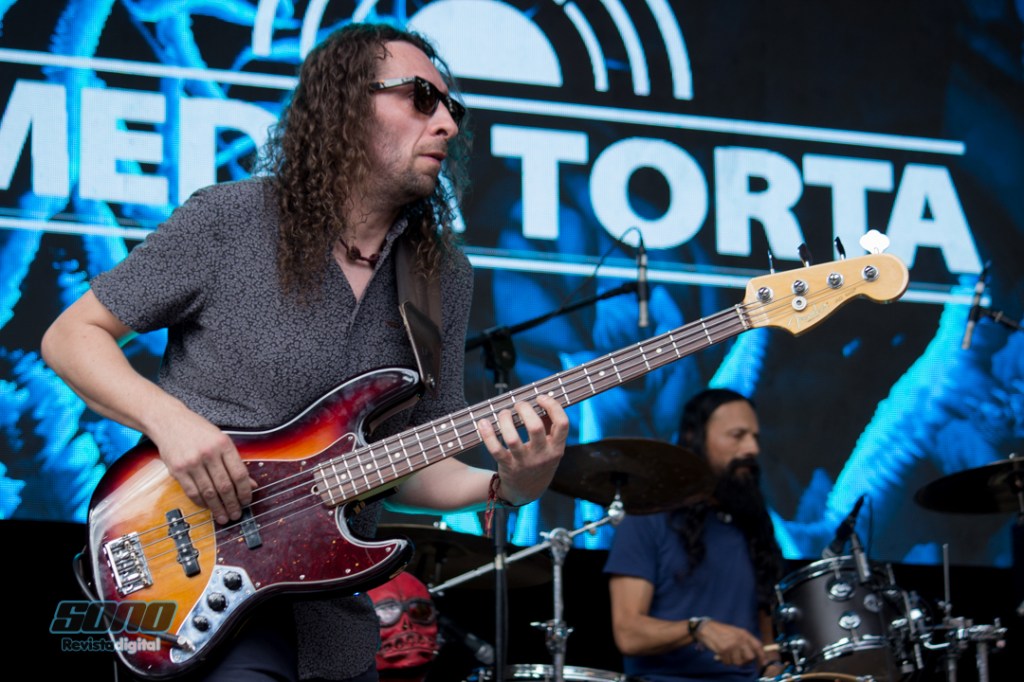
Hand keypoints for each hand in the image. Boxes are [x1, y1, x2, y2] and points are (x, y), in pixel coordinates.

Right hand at [151, 406, 256, 524]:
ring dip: (218, 508)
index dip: (245, 491)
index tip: (247, 501)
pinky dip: (202, 502)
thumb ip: (235, 462)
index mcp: (223, 445)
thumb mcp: (221, 440)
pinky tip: (208, 507)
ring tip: (224, 517)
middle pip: (225, 486)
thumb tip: (249, 484)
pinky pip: (192, 492)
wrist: (169, 421)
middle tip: (236, 515)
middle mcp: (208, 454)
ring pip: (209, 492)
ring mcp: (192, 463)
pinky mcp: (177, 470)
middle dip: (232, 504)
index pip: (239, 474)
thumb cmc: (198, 430)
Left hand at [476, 394, 568, 503]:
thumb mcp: (551, 447)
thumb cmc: (539, 461)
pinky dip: (487, 434)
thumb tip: (543, 399)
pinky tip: (483, 423)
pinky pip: (495, 449)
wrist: (527, 491)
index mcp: (557, 447)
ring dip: (505, 420)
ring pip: (512, 438)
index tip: (540, 397)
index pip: (562, 423)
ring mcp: (524, 462)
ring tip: (503, 413)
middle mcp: (542, 455)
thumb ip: (549, 426)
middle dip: (524, 409)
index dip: (552, 406)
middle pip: (535, 427)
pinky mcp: (508, 466)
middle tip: (518, 404)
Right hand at [696, 619, 766, 667]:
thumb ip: (745, 642)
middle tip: (737, 658)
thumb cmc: (722, 631)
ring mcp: (732, 645)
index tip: (763, 663)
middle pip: (750, 658)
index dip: (762, 656)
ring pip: (738, 663)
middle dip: (745, 661)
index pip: (758, 646)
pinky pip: (728, 663)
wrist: (707, 629)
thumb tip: (753, 655)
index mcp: (744, 634)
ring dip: (732, 661)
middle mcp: (740, 639)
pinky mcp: (724, 650)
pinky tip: (721, 654)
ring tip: (727, 654)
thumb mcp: (736, 632)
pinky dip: (724, 661)